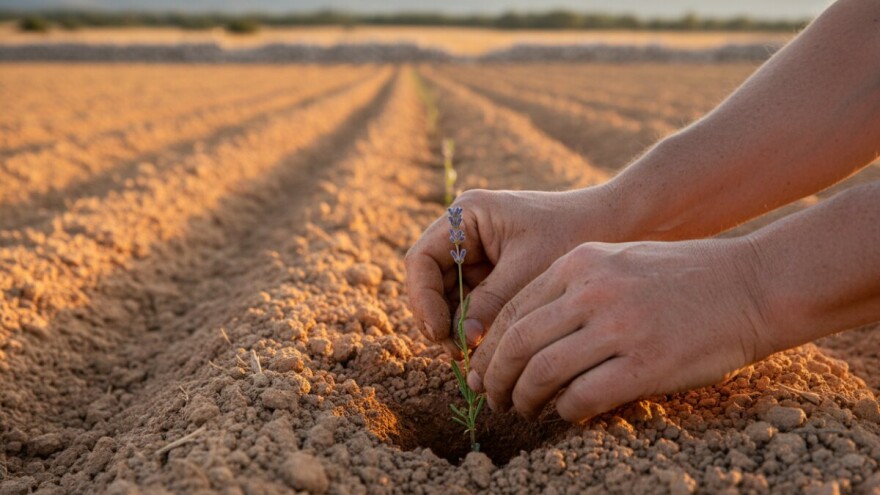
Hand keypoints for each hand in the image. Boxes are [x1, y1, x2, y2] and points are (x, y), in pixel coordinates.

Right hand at [404, 187, 617, 351]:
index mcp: (465, 216)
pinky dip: (477, 327)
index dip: (423, 299)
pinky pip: (473, 305)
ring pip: (450, 299)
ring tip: (476, 359)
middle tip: (460, 355)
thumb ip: (492, 303)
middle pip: (431, 283)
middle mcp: (464, 234)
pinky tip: (489, 350)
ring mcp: (477, 255)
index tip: (440, 333)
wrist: (615, 223)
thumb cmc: (573, 233)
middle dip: (441, 319)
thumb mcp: (528, 269)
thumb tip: (463, 345)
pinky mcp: (494, 274)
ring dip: (458, 329)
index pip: (421, 260)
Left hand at [468, 238, 779, 422]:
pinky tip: (568, 413)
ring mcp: (620, 326)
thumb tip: (528, 334)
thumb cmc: (683, 275)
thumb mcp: (618, 260)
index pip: (513, 310)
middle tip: (491, 398)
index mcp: (580, 262)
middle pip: (519, 342)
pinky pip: (585, 395)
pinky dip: (567, 410)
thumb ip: (573, 287)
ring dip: (524, 398)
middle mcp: (593, 291)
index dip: (490, 347)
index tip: (481, 369)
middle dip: (495, 376)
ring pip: (543, 371)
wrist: (750, 283)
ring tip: (522, 410)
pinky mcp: (647, 363)